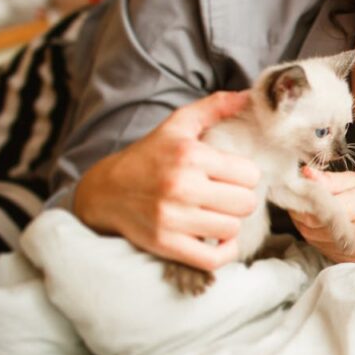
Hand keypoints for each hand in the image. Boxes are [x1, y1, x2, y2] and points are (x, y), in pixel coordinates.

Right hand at [73, 91, 260, 270]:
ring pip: (232, 228)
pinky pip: (214, 258)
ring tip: (216, 212)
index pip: (249, 174)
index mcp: (189, 156)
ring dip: (230, 223)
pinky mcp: (166, 245)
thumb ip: (215, 106)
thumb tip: (249, 95)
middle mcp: (181, 187)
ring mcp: (173, 219)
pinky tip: (217, 237)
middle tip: (226, 195)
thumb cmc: (149, 156)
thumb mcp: (178, 125)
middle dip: (241, 198)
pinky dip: (223, 251)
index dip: (246, 175)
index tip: (233, 175)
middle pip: (246, 203)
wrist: (105, 192)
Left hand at [290, 168, 354, 262]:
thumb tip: (304, 173)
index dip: (303, 199)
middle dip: (300, 211)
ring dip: (306, 224)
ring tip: (310, 210)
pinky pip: (324, 248)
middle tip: (298, 199)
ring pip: (314, 238)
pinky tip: (323, 224)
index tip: (295, 190)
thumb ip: (332, 180)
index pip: (320, 208)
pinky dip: (317, 236)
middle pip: (313, 225)